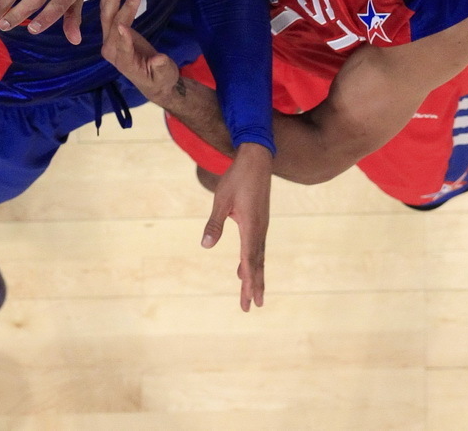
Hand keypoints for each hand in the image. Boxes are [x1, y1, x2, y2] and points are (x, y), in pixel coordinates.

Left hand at [99, 0, 179, 103]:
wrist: (154, 80)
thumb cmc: (161, 78)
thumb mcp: (164, 75)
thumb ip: (160, 67)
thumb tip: (159, 59)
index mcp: (124, 62)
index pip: (122, 48)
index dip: (123, 39)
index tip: (123, 26)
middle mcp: (112, 50)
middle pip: (111, 25)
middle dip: (116, 4)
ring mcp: (110, 40)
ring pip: (107, 15)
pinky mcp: (113, 32)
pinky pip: (109, 12)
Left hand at [201, 143, 271, 311]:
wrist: (256, 160)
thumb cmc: (237, 178)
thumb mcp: (221, 200)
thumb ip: (214, 223)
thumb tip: (206, 245)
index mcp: (251, 227)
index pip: (250, 260)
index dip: (249, 281)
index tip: (249, 300)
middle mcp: (260, 230)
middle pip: (257, 264)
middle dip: (253, 286)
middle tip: (251, 307)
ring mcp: (261, 226)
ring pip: (258, 257)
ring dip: (254, 276)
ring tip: (250, 295)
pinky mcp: (259, 222)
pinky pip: (257, 247)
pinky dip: (252, 261)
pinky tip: (245, 267)